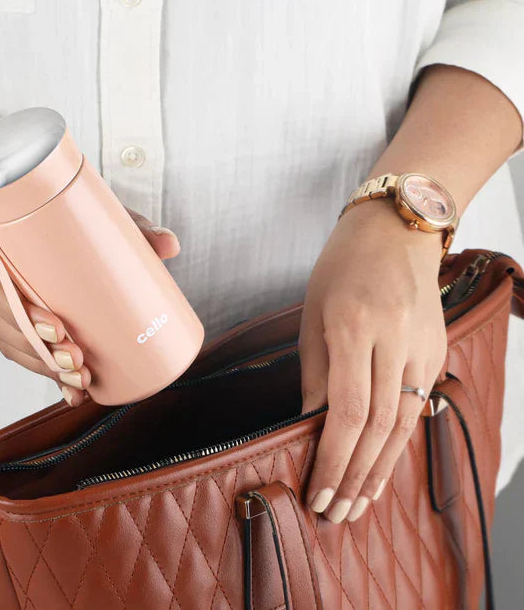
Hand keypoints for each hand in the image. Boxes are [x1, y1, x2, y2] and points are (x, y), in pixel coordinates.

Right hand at [0, 209, 179, 406]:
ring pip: (16, 347)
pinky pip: (23, 355)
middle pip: (8, 327)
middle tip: (78, 361)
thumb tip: (171, 245)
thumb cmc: (62, 220)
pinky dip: (48, 374)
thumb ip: (133, 228)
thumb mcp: (94, 218)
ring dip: (46, 369)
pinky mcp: (13, 325)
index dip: (22, 314)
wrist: (34, 219)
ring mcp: (0, 308)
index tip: (57, 327)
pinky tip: (71, 392)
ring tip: (81, 380)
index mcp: (0, 254)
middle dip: (43, 352)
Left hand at [299, 197, 446, 522]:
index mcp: (355, 326)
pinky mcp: (435, 352)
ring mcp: (422, 347)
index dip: (332, 457)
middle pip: (378, 425)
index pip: (347, 410)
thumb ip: (315, 373)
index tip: (315, 490)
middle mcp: (395, 339)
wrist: (395, 231)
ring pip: (403, 422)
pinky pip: (416, 405)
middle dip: (354, 475)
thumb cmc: (341, 267)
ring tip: (358, 503)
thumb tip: (308, 425)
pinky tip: (381, 465)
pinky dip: (397, 441)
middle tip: (335, 512)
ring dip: (379, 469)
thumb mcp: (313, 314)